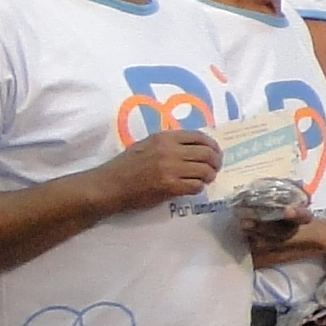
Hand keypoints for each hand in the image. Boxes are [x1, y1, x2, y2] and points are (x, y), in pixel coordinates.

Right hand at [95, 128, 219, 210]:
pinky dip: (198, 188)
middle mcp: (170, 150)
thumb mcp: (147, 144)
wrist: (110, 185)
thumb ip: (169, 143)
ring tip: (205, 179)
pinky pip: (195, 186)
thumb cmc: (126, 166)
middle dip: (216, 162)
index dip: (213, 145)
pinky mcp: (169, 186)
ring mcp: (170, 169)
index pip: (199, 136)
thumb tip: (194, 147)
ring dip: (209, 176)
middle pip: (207, 153)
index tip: (215, 152)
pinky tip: (193, 188)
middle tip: (214, 169)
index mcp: (165, 137)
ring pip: (205, 170)